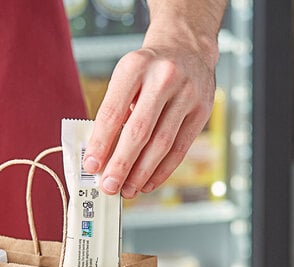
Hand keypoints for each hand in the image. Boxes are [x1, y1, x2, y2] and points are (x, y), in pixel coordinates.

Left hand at [83, 13, 219, 198]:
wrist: (188, 48)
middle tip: (109, 186)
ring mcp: (187, 94)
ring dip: (141, 173)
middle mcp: (164, 77)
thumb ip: (114, 113)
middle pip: (139, 131)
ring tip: (127, 190)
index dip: (100, 143)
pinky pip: (180, 149)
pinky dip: (162, 171)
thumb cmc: (148, 71)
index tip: (91, 166)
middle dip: (121, 164)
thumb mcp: (126, 78)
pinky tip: (147, 183)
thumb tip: (100, 157)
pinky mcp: (202, 110)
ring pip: (161, 144)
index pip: (113, 112)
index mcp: (135, 67)